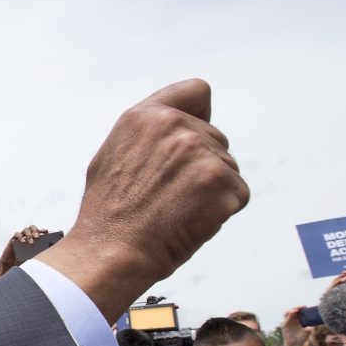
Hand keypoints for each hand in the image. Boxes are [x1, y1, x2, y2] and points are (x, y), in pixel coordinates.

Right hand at [0, 226, 48, 277]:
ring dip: (29, 234)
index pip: (38, 232)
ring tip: (31, 242)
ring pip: (25, 230)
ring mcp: (20, 238)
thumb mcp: (33, 257)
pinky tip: (23, 241)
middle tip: (37, 237)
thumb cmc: (23, 262)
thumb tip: (48, 252)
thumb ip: (39, 253)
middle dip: (35, 231)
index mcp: (33, 240)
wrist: (11, 266)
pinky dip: (20, 237)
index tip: (46, 231)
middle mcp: (27, 237)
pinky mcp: (13, 240)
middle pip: (32, 228)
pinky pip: (17, 234)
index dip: (42, 230)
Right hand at [36, 79, 248, 322]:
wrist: (112, 252)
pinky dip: (222, 211)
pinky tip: (192, 221)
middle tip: (173, 194)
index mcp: (147, 117)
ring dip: (213, 190)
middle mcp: (177, 128)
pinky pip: (238, 194)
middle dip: (203, 165)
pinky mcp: (222, 184)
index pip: (196, 93)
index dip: (200, 116)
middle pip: (216, 139)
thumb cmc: (107, 215)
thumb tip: (168, 133)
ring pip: (228, 168)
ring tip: (178, 210)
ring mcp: (202, 155)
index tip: (195, 137)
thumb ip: (146, 136)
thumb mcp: (111, 155)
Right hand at [281, 306, 310, 345]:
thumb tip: (311, 327)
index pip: (299, 311)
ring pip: (288, 312)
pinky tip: (293, 312)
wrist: (295, 345)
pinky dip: (289, 314)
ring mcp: (288, 321)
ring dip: (292, 309)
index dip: (301, 308)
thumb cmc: (301, 338)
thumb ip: (308, 329)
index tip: (305, 306)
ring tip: (297, 309)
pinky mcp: (285, 325)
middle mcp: (293, 319)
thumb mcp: (307, 333)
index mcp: (299, 319)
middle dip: (297, 307)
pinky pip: (286, 318)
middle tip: (302, 306)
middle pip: (293, 310)